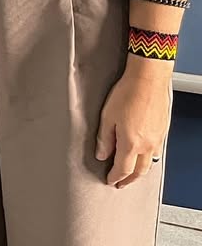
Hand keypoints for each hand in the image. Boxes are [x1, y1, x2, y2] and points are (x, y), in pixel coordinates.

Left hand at [96, 62, 170, 187]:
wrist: (148, 80)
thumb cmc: (127, 93)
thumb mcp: (107, 116)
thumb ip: (104, 138)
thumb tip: (101, 154)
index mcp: (131, 143)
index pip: (122, 169)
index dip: (115, 177)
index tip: (110, 180)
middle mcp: (147, 145)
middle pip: (138, 171)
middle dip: (129, 180)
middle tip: (121, 183)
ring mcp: (157, 140)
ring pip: (149, 164)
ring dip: (140, 172)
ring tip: (131, 173)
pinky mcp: (162, 132)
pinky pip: (156, 152)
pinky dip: (148, 159)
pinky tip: (144, 156)